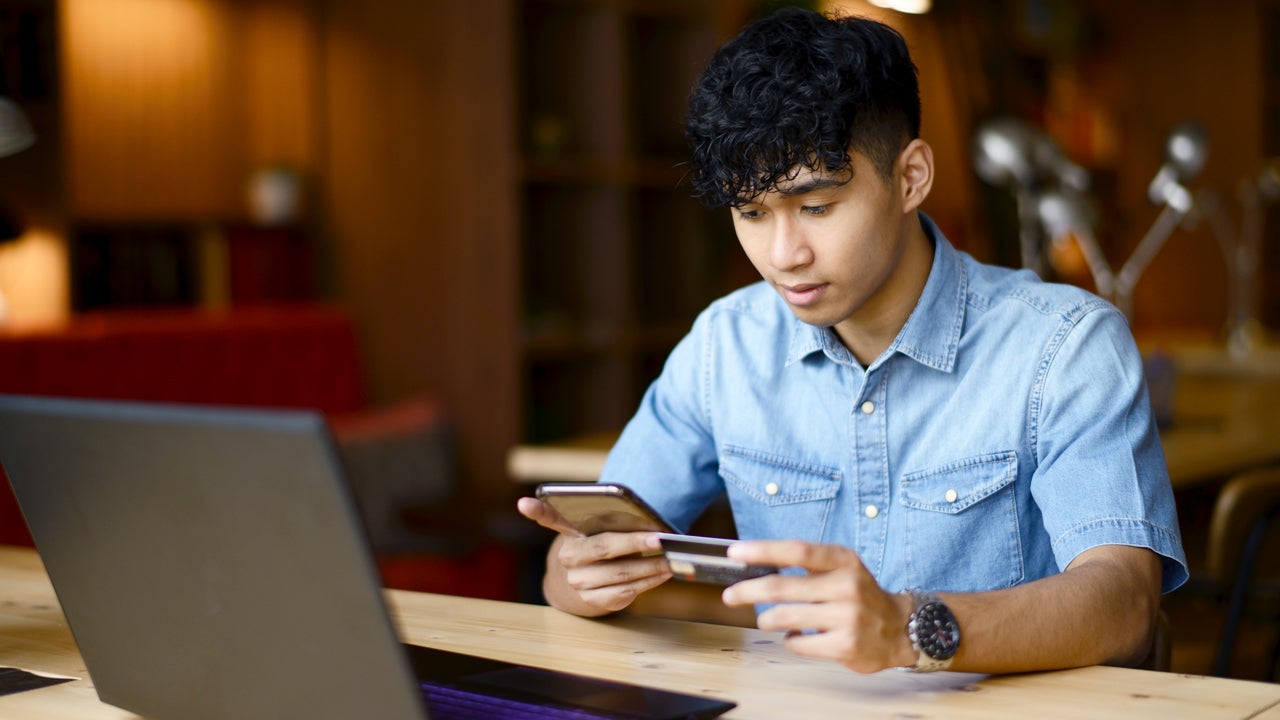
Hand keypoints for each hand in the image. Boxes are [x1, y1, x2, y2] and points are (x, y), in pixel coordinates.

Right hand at [517, 497, 670, 615]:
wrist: (580, 582)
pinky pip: (626, 592)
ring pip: (621, 574)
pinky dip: (648, 582)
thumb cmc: (599, 545)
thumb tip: (651, 526)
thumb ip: (614, 522)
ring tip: (671, 559)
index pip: (549, 518)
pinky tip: (663, 574)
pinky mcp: (593, 601)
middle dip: (635, 543)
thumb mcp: (600, 529)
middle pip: (604, 549)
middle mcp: (568, 558)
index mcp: (569, 533)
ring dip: (651, 566)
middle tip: (660, 539)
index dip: (537, 511)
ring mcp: (579, 582)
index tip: (524, 502)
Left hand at [721, 539, 915, 672]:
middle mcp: (846, 585)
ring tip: (767, 620)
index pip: (797, 551)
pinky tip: (797, 635)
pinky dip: (789, 640)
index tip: (734, 553)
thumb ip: (807, 566)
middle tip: (730, 595)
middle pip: (782, 587)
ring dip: (768, 619)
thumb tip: (757, 565)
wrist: (901, 628)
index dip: (762, 551)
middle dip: (748, 591)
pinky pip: (797, 643)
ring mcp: (847, 617)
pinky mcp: (845, 645)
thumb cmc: (859, 595)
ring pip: (784, 617)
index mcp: (842, 560)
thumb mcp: (842, 568)